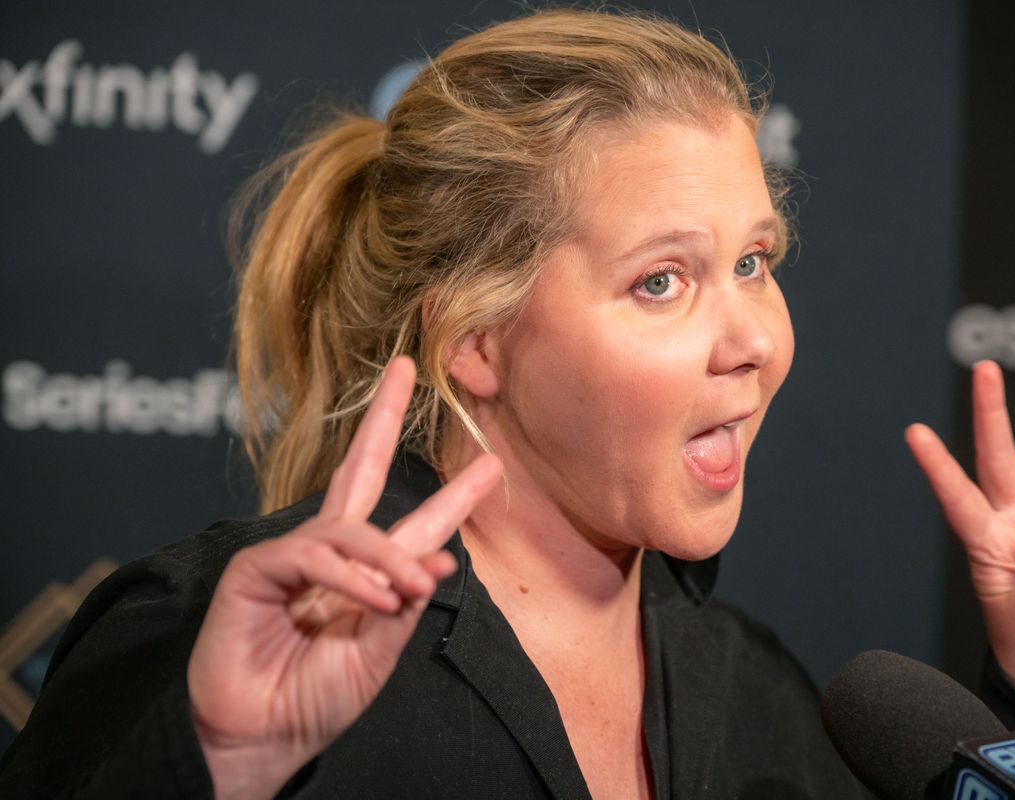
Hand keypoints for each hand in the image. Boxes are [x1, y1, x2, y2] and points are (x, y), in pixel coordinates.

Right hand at [186, 358, 502, 799]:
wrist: (259, 739)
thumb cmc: (313, 702)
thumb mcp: (377, 656)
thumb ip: (402, 606)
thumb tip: (437, 559)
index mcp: (367, 575)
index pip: (416, 524)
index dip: (454, 497)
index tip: (491, 466)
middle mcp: (331, 555)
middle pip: (361, 470)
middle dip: (384, 418)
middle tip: (408, 369)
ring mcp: (292, 556)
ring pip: (350, 529)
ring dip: (386, 558)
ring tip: (405, 589)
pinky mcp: (258, 568)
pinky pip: (314, 555)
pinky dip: (349, 576)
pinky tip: (374, 598)